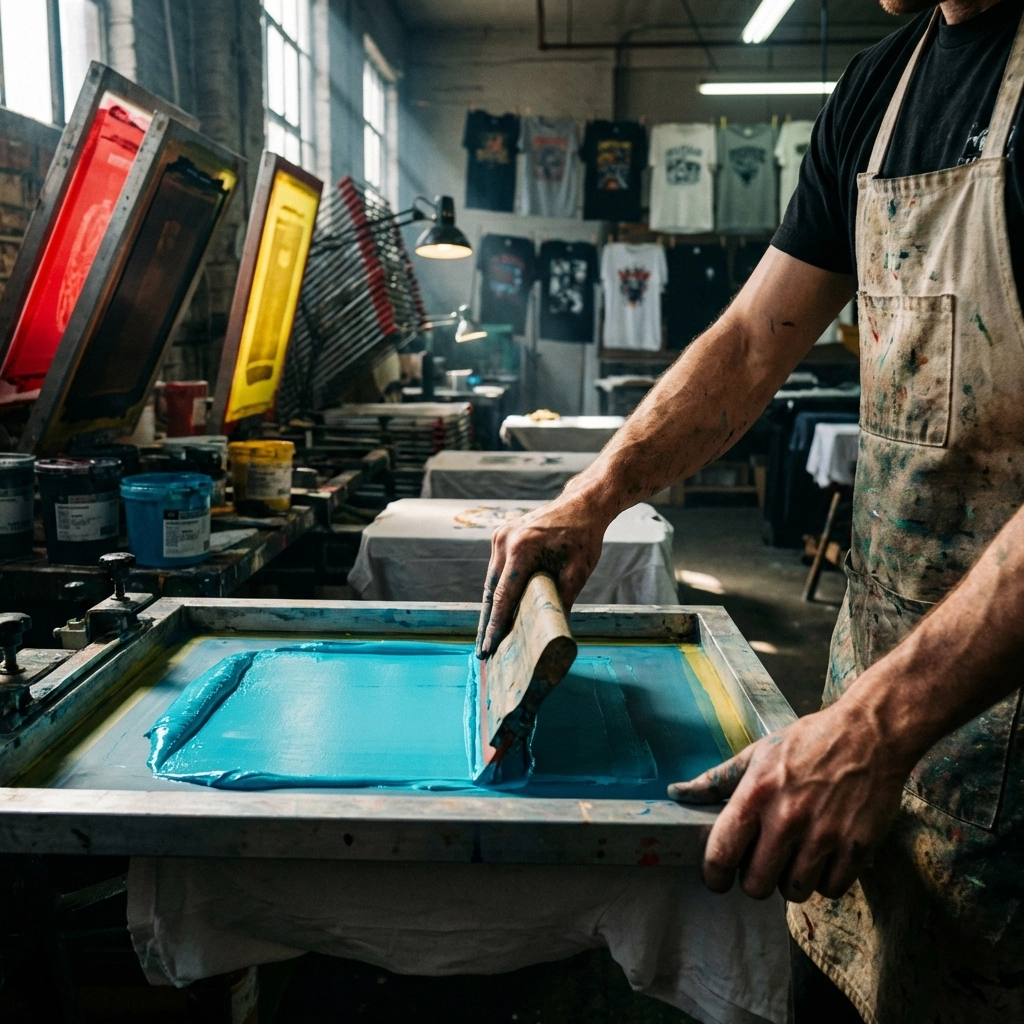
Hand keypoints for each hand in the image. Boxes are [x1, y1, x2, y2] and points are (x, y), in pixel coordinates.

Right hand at [476, 492, 608, 657]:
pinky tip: (496, 611)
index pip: (503, 596)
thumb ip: (563, 601)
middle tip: (483, 652)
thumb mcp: (578, 572)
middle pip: (491, 591)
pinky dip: (496, 590)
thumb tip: (554, 634)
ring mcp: (500, 536)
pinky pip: (496, 570)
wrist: (581, 505)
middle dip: (487, 623)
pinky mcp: (501, 535)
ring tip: (488, 637)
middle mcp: (505, 541)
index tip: (488, 647)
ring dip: (490, 608)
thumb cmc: (582, 538)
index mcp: (522, 549)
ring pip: (491, 581)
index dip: (495, 625)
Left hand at [667, 700, 909, 901]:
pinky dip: (825, 879)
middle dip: (754, 879)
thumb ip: (716, 780)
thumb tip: (677, 794)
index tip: (717, 878)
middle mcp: (787, 818)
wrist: (870, 734)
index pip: (721, 854)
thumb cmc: (808, 742)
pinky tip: (823, 855)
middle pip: (756, 885)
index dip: (714, 875)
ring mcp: (824, 835)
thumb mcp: (757, 753)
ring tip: (795, 855)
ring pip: (793, 893)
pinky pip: (830, 890)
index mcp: (757, 794)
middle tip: (763, 861)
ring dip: (790, 881)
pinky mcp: (857, 847)